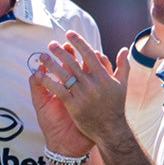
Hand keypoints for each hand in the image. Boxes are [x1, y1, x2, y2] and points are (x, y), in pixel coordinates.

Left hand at [32, 31, 132, 147]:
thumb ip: (122, 66)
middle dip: (61, 52)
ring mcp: (83, 95)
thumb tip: (124, 49)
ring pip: (64, 75)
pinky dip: (48, 82)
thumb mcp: (122, 85)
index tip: (69, 34)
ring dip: (52, 64)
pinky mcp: (74, 105)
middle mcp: (93, 84)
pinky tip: (39, 75)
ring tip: (43, 55)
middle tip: (51, 43)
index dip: (78, 43)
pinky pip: (58, 90)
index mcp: (104, 77)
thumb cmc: (116, 106)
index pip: (89, 54)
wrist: (111, 130)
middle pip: (74, 63)